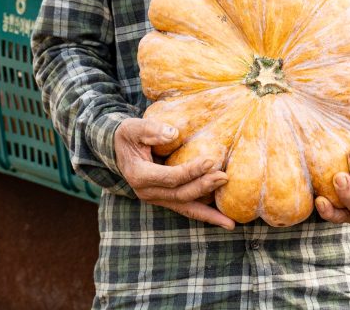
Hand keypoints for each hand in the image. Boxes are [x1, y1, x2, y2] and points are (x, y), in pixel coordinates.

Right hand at [113, 118, 234, 228]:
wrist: (119, 151)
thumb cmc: (128, 137)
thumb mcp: (133, 128)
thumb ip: (151, 130)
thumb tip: (173, 133)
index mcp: (140, 175)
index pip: (169, 177)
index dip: (190, 171)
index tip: (210, 160)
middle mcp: (148, 192)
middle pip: (180, 194)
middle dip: (203, 187)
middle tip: (224, 177)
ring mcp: (157, 198)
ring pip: (185, 208)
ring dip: (208, 214)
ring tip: (229, 222)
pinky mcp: (166, 198)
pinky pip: (186, 208)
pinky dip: (205, 215)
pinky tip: (223, 221)